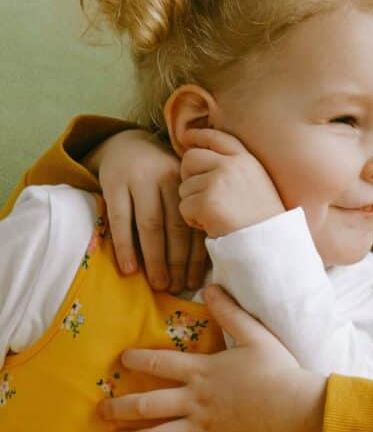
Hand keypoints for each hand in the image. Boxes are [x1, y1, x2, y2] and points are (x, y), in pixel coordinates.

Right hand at [89, 129, 207, 292]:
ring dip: (155, 259)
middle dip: (177, 262)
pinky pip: (120, 220)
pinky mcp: (113, 183)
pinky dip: (125, 246)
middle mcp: (166, 179)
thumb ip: (189, 214)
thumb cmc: (158, 177)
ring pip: (150, 226)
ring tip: (158, 284)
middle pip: (174, 228)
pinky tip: (129, 268)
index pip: (194, 224)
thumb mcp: (177, 187)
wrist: (124, 144)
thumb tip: (199, 264)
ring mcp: (138, 180)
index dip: (195, 257)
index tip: (195, 282)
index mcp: (187, 182)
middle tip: (176, 288)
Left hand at [98, 285, 325, 431]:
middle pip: (145, 405)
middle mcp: (194, 401)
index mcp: (202, 371)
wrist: (296, 409)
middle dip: (118, 407)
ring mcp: (202, 430)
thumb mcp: (256, 335)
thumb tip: (211, 288)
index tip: (121, 359)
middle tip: (101, 410)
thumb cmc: (279, 371)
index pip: (159, 362)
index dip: (136, 359)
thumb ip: (230, 313)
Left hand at [178, 128, 285, 237]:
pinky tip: (212, 226)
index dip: (198, 136)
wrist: (270, 245)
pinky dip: (193, 220)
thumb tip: (202, 159)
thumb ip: (235, 170)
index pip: (217, 138)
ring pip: (185, 187)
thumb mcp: (258, 185)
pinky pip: (184, 207)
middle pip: (190, 158)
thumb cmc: (263, 222)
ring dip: (194, 205)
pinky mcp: (207, 202)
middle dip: (187, 176)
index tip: (186, 137)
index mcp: (247, 160)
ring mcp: (218, 182)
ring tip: (215, 217)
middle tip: (198, 195)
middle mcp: (232, 165)